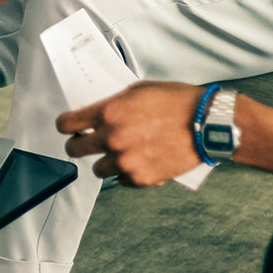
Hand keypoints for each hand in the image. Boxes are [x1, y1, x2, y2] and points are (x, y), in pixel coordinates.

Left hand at [56, 81, 205, 186]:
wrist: (206, 123)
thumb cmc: (177, 103)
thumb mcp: (139, 91)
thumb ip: (114, 104)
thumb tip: (97, 114)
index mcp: (109, 113)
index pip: (67, 124)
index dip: (65, 126)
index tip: (68, 128)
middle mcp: (113, 139)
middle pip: (75, 150)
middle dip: (79, 145)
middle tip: (86, 143)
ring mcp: (126, 161)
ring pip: (98, 169)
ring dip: (106, 161)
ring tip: (122, 153)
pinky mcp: (142, 178)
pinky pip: (122, 181)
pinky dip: (128, 174)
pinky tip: (140, 161)